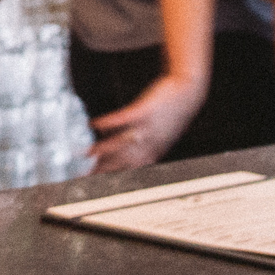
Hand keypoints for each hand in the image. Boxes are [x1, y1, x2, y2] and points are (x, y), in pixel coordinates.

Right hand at [88, 70, 208, 172]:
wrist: (188, 91)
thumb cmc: (172, 111)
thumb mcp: (160, 133)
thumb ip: (140, 144)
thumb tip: (119, 146)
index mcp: (153, 151)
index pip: (130, 171)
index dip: (113, 179)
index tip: (96, 183)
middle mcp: (150, 143)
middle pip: (123, 162)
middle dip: (103, 170)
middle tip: (85, 175)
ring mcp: (148, 127)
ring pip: (123, 143)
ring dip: (103, 149)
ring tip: (86, 153)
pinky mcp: (145, 110)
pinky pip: (125, 119)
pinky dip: (108, 123)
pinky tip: (95, 124)